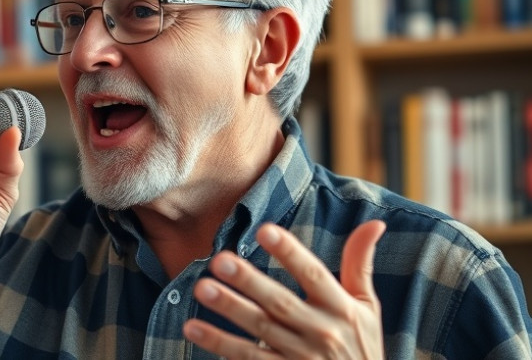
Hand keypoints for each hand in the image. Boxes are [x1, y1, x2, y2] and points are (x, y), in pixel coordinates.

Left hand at [183, 221, 385, 358]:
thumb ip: (360, 264)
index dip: (290, 252)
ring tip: (201, 288)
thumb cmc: (361, 347)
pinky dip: (220, 344)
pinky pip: (248, 358)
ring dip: (229, 309)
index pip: (313, 274)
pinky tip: (194, 328)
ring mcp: (301, 358)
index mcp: (341, 308)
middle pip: (280, 302)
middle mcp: (321, 332)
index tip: (265, 230)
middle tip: (220, 260)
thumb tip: (374, 223)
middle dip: (250, 281)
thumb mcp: (367, 307)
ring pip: (260, 330)